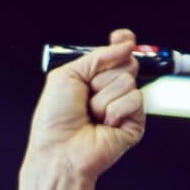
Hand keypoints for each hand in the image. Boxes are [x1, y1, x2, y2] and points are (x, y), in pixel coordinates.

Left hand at [26, 28, 145, 185]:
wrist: (59, 152)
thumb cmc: (55, 121)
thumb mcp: (66, 76)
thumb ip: (96, 56)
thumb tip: (124, 44)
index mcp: (93, 79)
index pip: (117, 53)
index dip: (122, 43)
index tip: (121, 38)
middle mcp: (110, 91)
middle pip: (126, 63)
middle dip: (104, 76)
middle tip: (88, 94)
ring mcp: (123, 106)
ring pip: (128, 81)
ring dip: (104, 98)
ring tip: (92, 115)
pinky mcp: (134, 122)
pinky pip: (135, 99)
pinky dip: (115, 110)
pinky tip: (104, 124)